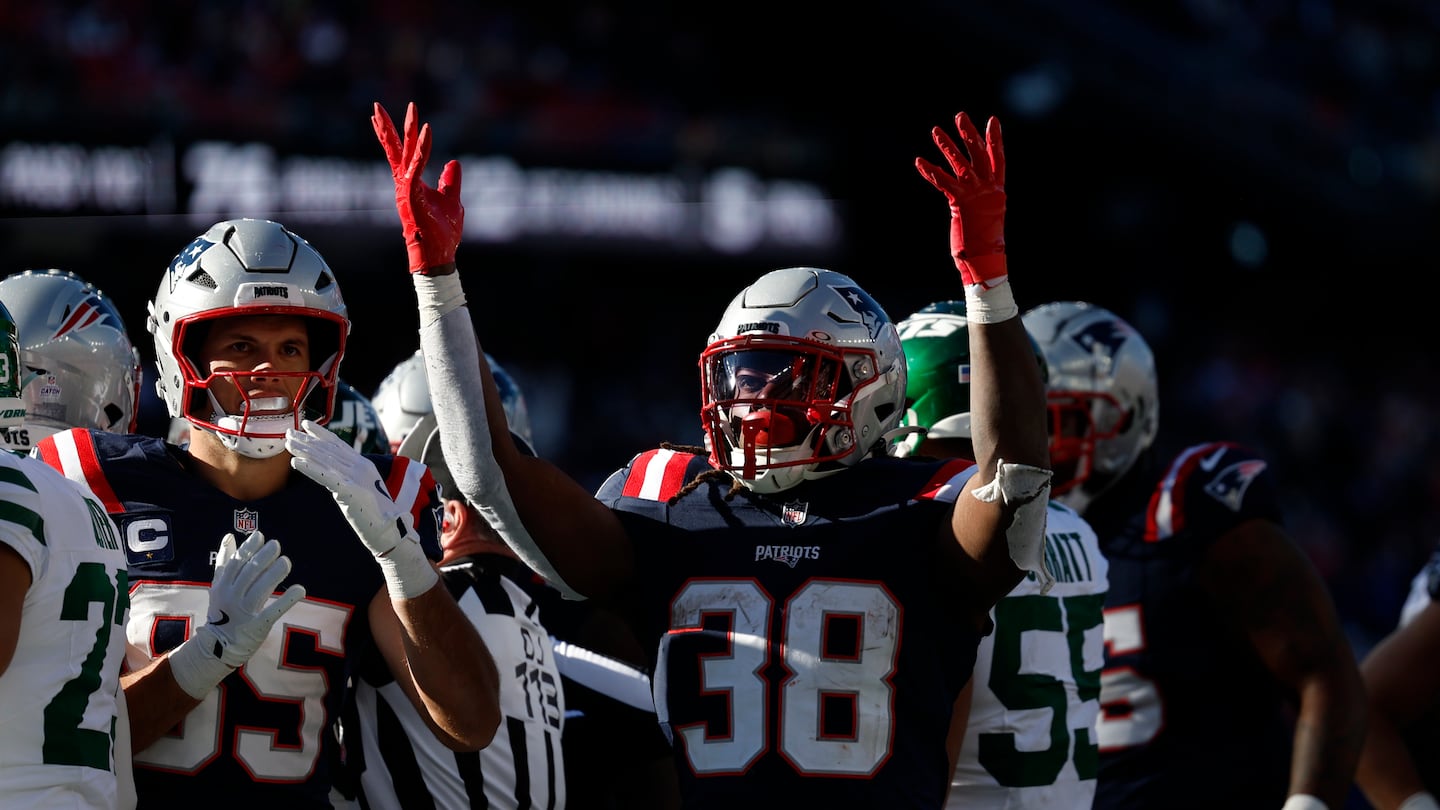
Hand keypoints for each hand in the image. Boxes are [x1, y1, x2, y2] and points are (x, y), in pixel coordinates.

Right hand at [168, 531, 305, 698]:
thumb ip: (225, 562)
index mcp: (222, 586)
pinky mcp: (257, 627)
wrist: (217, 648)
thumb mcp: (218, 586)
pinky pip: (273, 612)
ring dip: (274, 574)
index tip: (260, 536)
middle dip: (263, 558)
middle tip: (276, 545)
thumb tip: (229, 536)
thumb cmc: (222, 612)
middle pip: (249, 574)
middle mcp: (231, 598)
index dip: (248, 549)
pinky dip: (287, 600)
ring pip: (260, 589)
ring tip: (286, 562)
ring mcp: (243, 613)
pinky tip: (300, 589)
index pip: (236, 563)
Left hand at [286, 419, 438, 598]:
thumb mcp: (360, 491)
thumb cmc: (375, 515)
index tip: (305, 425)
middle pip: (329, 449)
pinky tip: (295, 463)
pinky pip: (326, 477)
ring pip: (325, 460)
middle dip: (307, 440)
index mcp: (364, 465)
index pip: (339, 444)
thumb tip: (329, 475)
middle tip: (289, 433)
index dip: (321, 433)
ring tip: (288, 444)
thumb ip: (346, 480)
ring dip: (304, 451)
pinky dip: (309, 469)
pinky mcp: (350, 491)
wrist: (390, 531)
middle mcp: (361, 467)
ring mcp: (356, 478)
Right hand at [372, 101, 463, 274]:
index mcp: (411, 183)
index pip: (403, 155)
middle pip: (394, 150)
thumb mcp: (451, 200)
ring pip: (401, 153)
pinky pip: (417, 165)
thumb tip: (454, 163)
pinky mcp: (411, 194)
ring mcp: (405, 188)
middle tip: (376, 105)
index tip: (402, 117)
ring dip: (401, 130)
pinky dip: (422, 147)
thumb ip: (451, 181)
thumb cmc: (443, 232)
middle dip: (387, 127)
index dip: (402, 136)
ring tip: (396, 109)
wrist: (438, 255)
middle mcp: (404, 183)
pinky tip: (426, 129)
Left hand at [915, 111, 1007, 288]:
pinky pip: (942, 181)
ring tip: (935, 130)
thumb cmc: (985, 244)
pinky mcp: (959, 202)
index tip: (992, 121)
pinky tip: (919, 161)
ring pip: (959, 163)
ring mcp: (974, 194)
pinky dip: (930, 171)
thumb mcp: (987, 216)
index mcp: (997, 191)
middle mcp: (988, 189)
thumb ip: (982, 201)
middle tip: (960, 115)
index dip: (994, 139)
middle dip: (968, 134)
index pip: (998, 159)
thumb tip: (978, 197)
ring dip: (946, 145)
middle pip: (978, 154)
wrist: (985, 260)